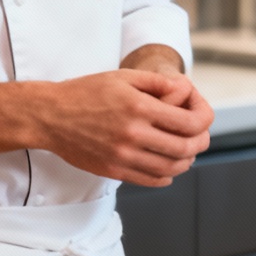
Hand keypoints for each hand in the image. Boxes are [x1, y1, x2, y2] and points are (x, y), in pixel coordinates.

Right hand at [35, 69, 212, 187]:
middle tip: (201, 137)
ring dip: (186, 161)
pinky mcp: (112, 170)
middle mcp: (133, 134)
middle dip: (200, 143)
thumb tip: (185, 90)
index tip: (203, 118)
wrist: (50, 116)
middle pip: (184, 147)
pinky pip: (149, 179)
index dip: (204, 121)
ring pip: (170, 168)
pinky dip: (166, 176)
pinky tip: (168, 168)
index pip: (189, 122)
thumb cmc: (86, 92)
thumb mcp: (123, 77)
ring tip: (187, 153)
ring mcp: (122, 155)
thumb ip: (157, 82)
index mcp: (139, 107)